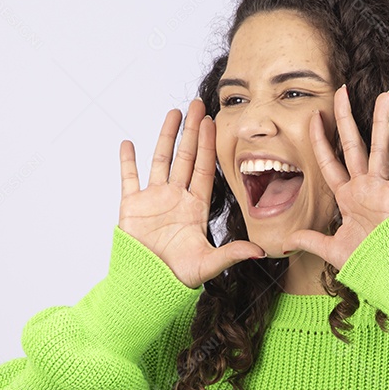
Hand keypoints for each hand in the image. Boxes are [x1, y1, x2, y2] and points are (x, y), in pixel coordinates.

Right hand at [119, 97, 265, 288]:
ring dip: (166, 137)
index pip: (203, 168)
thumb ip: (232, 253)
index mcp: (195, 206)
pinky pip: (129, 178)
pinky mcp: (131, 205)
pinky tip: (128, 143)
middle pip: (184, 157)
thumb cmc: (179, 276)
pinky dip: (127, 161)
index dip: (207, 145)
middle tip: (197, 105)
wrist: (149, 285)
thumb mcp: (209, 263)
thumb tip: (261, 251)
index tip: (212, 122)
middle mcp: (176, 197)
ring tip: (173, 113)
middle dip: (191, 131)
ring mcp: (153, 199)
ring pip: (160, 160)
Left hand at [281, 86, 388, 269]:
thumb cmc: (363, 261)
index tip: (314, 117)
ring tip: (384, 96)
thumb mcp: (329, 249)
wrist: (385, 273)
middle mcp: (363, 186)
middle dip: (345, 118)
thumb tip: (284, 242)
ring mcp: (380, 188)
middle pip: (352, 144)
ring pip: (379, 147)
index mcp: (347, 197)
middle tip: (341, 91)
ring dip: (381, 122)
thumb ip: (309, 240)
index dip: (320, 140)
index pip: (329, 161)